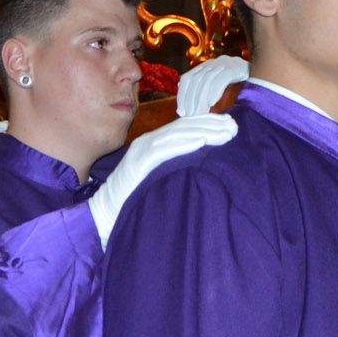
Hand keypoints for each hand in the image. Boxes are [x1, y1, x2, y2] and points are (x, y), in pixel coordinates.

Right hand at [89, 114, 237, 247]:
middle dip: (210, 124)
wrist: (104, 213)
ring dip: (203, 131)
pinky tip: (201, 142)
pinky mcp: (139, 164)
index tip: (229, 125)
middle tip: (233, 126)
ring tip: (224, 132)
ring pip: (177, 135)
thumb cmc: (132, 200)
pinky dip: (183, 144)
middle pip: (183, 127)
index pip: (183, 128)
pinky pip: (164, 150)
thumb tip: (199, 164)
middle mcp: (146, 143)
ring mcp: (141, 152)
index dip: (206, 123)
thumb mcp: (155, 177)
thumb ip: (171, 166)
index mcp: (151, 143)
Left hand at [176, 55, 248, 116]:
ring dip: (202, 98)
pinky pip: (222, 78)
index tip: (181, 112)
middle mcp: (214, 62)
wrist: (264, 77)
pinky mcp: (237, 67)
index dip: (182, 95)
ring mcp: (225, 63)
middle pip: (196, 80)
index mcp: (206, 66)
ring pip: (208, 80)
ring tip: (200, 113)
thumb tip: (186, 108)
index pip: (188, 78)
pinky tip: (212, 103)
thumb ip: (204, 96)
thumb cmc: (239, 88)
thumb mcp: (218, 90)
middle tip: (191, 116)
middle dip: (192, 100)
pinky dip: (214, 91)